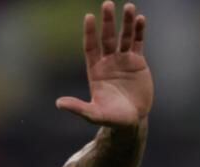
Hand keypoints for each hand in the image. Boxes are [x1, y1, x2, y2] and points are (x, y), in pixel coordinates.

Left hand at [57, 3, 151, 127]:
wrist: (132, 121)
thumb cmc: (111, 119)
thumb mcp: (94, 114)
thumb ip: (78, 108)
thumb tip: (58, 104)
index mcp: (96, 70)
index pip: (91, 47)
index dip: (90, 33)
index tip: (89, 17)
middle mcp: (108, 62)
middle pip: (107, 37)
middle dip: (108, 21)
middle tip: (108, 4)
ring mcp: (123, 60)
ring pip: (124, 36)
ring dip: (127, 22)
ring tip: (129, 7)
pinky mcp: (137, 62)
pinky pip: (138, 43)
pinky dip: (139, 31)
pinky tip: (140, 19)